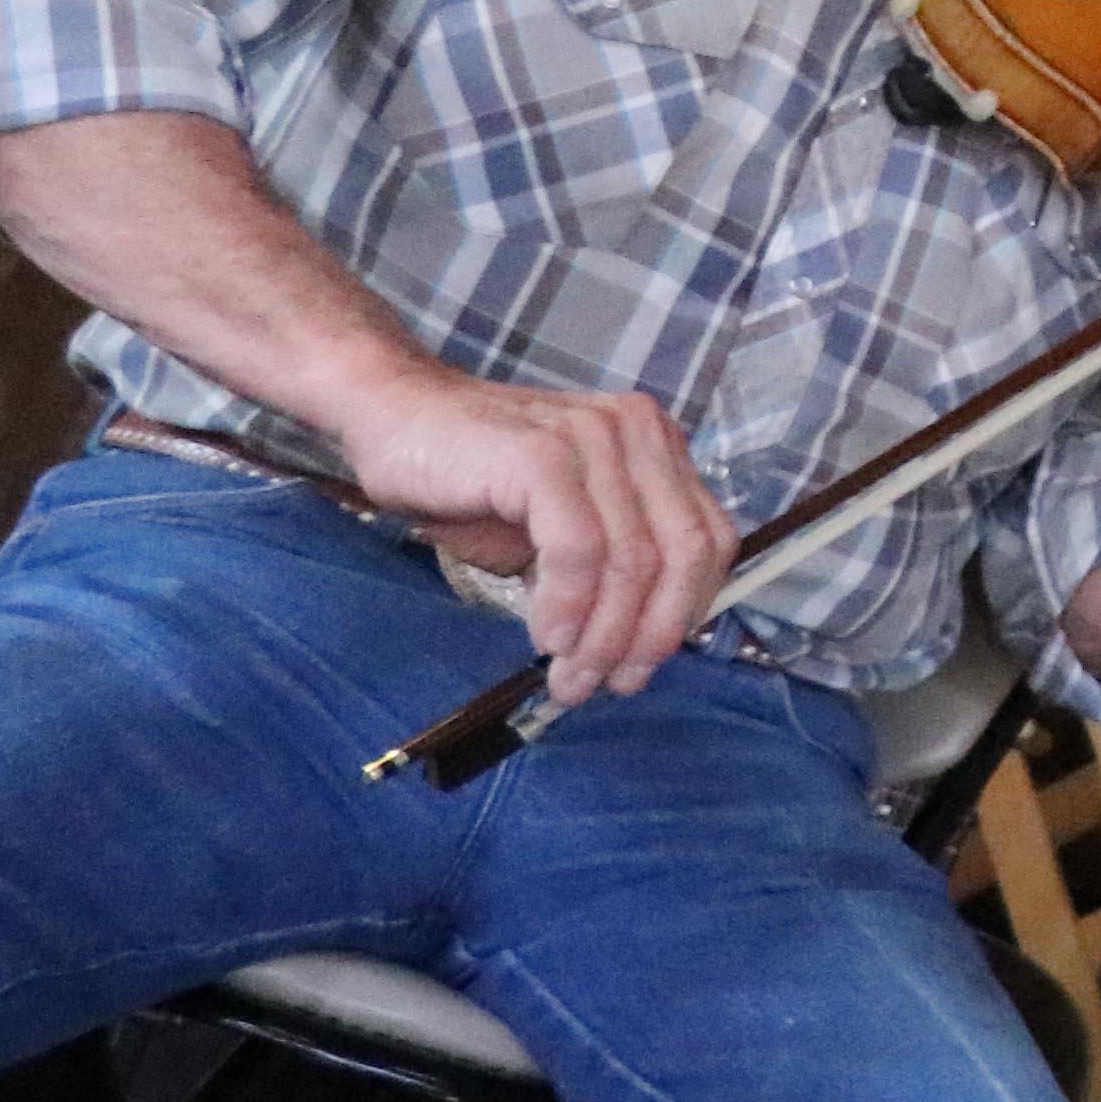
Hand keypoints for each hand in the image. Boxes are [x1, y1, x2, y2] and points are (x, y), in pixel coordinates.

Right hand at [327, 368, 737, 707]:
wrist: (392, 417)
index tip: (644, 665)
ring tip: (569, 677)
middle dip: (650, 635)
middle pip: (682, 553)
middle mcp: (639, 433)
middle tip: (609, 684)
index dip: (686, 612)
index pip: (708, 541)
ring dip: (604, 635)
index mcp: (657, 448)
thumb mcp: (561, 529)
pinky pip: (578, 548)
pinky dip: (569, 605)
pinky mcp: (543, 455)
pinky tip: (548, 637)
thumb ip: (610, 566)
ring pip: (633, 558)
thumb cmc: (475, 482)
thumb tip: (637, 645)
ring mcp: (594, 437)